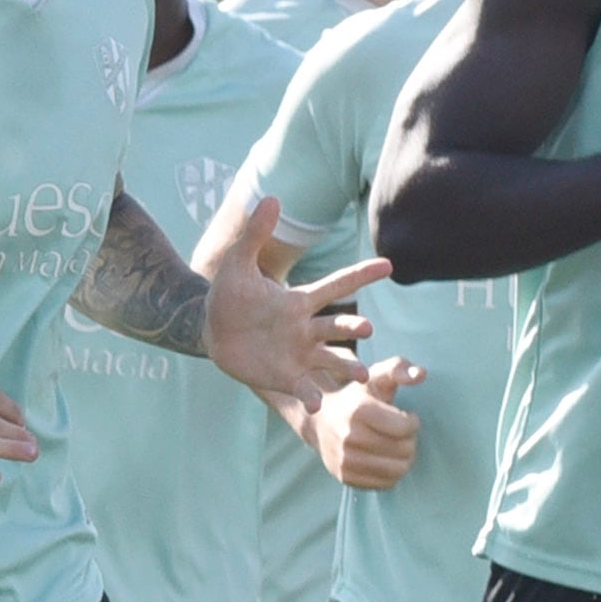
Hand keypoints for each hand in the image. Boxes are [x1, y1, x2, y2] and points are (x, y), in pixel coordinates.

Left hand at [207, 198, 383, 407]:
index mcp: (300, 301)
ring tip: (360, 376)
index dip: (361, 275)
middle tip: (367, 330)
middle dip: (354, 329)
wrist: (212, 332)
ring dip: (347, 367)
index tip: (388, 265)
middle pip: (338, 327)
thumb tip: (271, 197)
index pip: (337, 285)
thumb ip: (254, 235)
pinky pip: (305, 387)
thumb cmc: (229, 296)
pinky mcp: (287, 377)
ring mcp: (299, 354)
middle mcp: (307, 328)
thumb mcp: (238, 263)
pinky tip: (316, 404)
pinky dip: (312, 395)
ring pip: (331, 360)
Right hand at [306, 357, 426, 489]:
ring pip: (397, 470)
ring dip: (405, 459)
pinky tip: (387, 458)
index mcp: (358, 411)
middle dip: (411, 441)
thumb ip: (399, 369)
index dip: (413, 422)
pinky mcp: (345, 477)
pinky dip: (392, 473)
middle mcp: (349, 438)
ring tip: (399, 447)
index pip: (404, 428)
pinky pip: (385, 484)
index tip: (407, 417)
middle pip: (403, 450)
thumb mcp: (375, 377)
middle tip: (404, 434)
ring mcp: (345, 460)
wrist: (320, 421)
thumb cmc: (356, 397)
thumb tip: (422, 373)